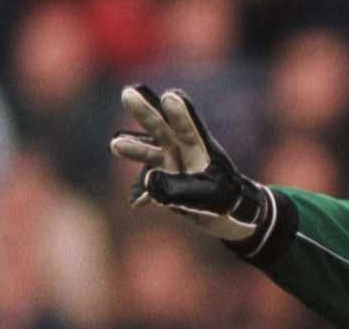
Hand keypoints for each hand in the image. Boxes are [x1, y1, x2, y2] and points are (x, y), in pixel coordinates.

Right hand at [109, 84, 271, 243]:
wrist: (232, 215)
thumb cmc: (224, 201)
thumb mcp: (205, 195)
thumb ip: (176, 187)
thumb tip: (148, 180)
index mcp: (202, 149)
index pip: (189, 128)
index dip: (180, 113)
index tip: (171, 96)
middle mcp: (186, 152)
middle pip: (163, 130)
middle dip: (146, 113)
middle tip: (127, 93)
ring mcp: (175, 165)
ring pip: (152, 153)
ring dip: (136, 148)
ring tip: (116, 144)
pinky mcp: (168, 181)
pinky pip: (151, 182)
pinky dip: (143, 192)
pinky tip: (138, 202)